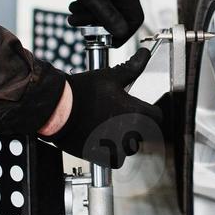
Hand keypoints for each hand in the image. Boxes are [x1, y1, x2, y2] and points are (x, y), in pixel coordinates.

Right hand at [44, 47, 160, 167]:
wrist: (57, 109)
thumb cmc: (84, 92)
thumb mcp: (111, 76)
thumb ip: (133, 67)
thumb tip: (144, 54)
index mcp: (136, 112)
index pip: (156, 117)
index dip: (148, 112)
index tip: (138, 109)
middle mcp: (130, 132)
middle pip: (142, 132)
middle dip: (132, 125)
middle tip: (114, 116)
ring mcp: (117, 146)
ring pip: (129, 147)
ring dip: (122, 140)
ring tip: (105, 128)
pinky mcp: (103, 157)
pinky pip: (116, 160)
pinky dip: (111, 153)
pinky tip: (101, 141)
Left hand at [48, 0, 144, 46]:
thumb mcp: (94, 0)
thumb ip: (109, 18)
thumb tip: (121, 33)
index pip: (135, 20)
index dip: (123, 33)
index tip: (108, 41)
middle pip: (118, 16)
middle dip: (97, 23)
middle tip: (80, 23)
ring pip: (106, 10)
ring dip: (88, 16)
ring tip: (73, 13)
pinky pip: (100, 1)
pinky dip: (87, 7)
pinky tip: (74, 5)